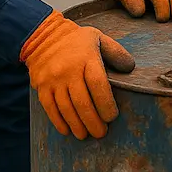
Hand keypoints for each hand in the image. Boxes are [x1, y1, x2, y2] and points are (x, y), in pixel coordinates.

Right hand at [21, 10, 134, 138]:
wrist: (44, 36)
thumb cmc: (78, 41)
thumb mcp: (99, 38)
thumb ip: (116, 52)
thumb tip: (130, 68)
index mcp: (87, 57)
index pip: (98, 84)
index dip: (106, 104)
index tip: (112, 116)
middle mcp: (69, 69)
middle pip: (82, 101)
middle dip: (93, 121)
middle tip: (101, 133)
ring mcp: (53, 78)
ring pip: (66, 108)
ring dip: (77, 125)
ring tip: (86, 135)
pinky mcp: (41, 85)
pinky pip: (50, 108)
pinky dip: (59, 122)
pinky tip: (67, 130)